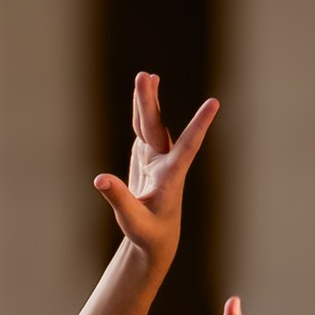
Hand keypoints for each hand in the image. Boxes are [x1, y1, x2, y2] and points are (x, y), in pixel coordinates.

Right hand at [94, 70, 217, 263]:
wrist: (154, 238)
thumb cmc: (147, 233)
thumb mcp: (132, 220)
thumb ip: (118, 198)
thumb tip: (99, 179)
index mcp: (170, 178)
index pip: (188, 146)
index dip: (200, 125)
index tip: (215, 103)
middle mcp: (165, 164)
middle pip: (156, 128)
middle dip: (150, 103)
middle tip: (145, 76)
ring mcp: (156, 160)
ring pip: (150, 126)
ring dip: (147, 102)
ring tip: (147, 77)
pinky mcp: (146, 161)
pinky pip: (142, 132)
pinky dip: (141, 113)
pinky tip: (143, 97)